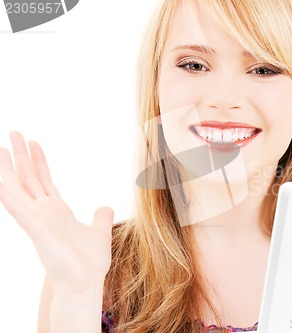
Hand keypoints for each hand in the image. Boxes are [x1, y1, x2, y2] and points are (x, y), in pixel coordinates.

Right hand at [0, 131, 113, 295]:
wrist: (85, 283)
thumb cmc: (89, 263)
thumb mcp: (99, 232)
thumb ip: (100, 218)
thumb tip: (105, 207)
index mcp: (56, 211)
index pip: (44, 180)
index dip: (38, 161)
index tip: (34, 142)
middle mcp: (43, 213)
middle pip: (28, 178)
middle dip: (21, 155)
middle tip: (13, 132)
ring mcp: (37, 220)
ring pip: (18, 188)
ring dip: (8, 168)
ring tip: (1, 146)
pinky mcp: (36, 229)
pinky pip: (17, 207)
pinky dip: (8, 192)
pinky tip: (2, 177)